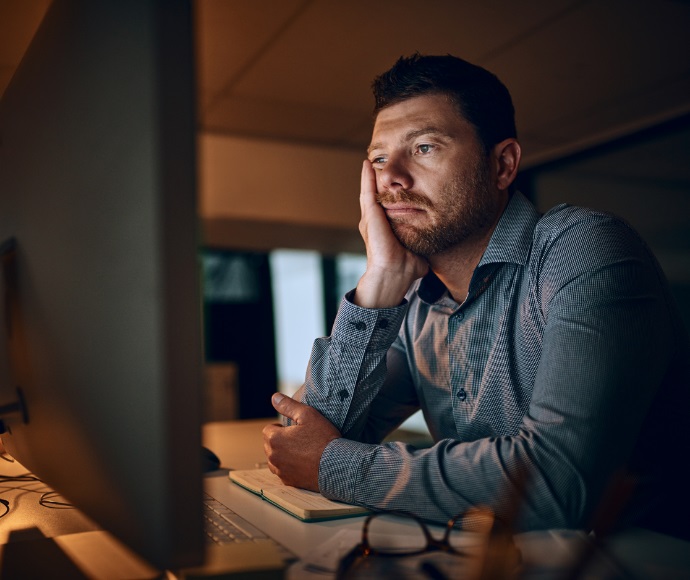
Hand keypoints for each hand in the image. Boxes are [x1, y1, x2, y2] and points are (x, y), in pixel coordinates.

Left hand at [262, 393, 340, 490]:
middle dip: (280, 440)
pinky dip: (289, 467)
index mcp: (275, 439)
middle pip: (269, 445)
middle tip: (298, 438)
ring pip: (274, 459)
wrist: (336, 465)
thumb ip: (288, 405)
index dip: (280, 427)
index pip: (268, 430)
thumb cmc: (323, 438)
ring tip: (300, 451)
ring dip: (282, 454)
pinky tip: (303, 463)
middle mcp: (273, 457)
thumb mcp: (308, 414)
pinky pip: (283, 472)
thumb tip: (274, 397)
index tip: (294, 429)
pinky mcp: (289, 482)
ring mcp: (280, 471)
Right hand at [356, 160, 427, 307]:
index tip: (393, 179)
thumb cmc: (406, 270)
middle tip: (378, 161)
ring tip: (370, 160)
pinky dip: (367, 178)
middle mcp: (374, 223)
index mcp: (384, 230)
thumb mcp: (417, 253)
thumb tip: (430, 256)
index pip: (385, 206)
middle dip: (376, 179)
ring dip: (370, 175)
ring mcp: (370, 220)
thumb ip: (422, 249)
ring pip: (369, 191)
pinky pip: (368, 193)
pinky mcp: (370, 218)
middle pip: (375, 195)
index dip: (388, 192)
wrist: (394, 277)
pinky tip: (367, 165)